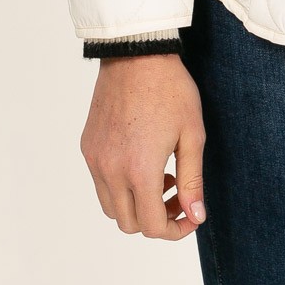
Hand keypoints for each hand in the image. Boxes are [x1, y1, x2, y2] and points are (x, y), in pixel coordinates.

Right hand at [80, 53, 207, 239]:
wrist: (137, 54)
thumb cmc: (170, 90)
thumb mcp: (192, 135)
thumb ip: (192, 181)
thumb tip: (196, 216)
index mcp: (139, 170)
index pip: (152, 226)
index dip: (175, 230)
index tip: (191, 216)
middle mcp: (111, 171)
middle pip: (130, 224)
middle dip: (157, 219)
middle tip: (179, 195)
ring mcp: (95, 159)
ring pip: (112, 208)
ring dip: (137, 204)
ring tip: (161, 177)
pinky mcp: (87, 147)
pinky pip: (100, 183)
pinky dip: (120, 186)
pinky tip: (141, 160)